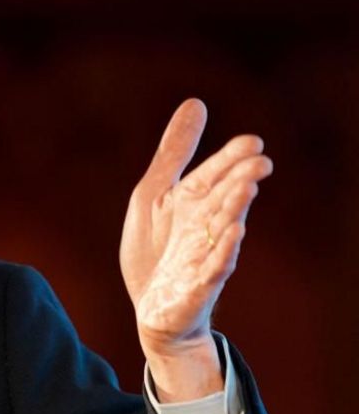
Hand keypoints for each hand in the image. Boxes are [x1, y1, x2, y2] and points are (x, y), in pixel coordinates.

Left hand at [120, 99, 271, 400]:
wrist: (154, 311)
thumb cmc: (156, 251)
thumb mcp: (154, 193)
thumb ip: (173, 152)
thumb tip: (197, 103)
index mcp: (192, 202)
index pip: (214, 176)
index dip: (231, 159)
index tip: (252, 142)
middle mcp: (203, 227)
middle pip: (222, 200)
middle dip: (239, 181)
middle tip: (259, 161)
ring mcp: (202, 256)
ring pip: (222, 230)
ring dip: (235, 210)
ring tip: (247, 189)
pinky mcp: (196, 286)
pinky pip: (213, 268)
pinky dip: (223, 252)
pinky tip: (235, 236)